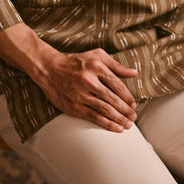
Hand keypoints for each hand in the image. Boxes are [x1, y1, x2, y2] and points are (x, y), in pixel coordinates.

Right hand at [0, 23, 137, 131]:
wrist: (50, 69)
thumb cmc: (76, 61)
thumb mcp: (96, 56)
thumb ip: (116, 65)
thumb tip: (134, 73)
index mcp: (96, 67)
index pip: (117, 84)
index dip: (127, 96)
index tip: (134, 104)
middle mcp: (89, 80)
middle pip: (112, 98)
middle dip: (125, 110)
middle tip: (134, 117)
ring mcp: (81, 94)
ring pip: (105, 109)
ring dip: (119, 119)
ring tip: (128, 124)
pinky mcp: (74, 106)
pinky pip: (94, 116)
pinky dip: (107, 123)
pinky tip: (116, 128)